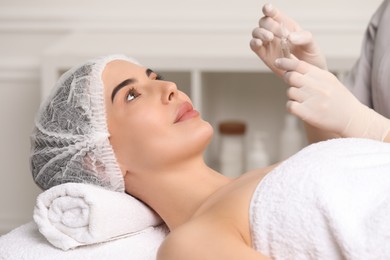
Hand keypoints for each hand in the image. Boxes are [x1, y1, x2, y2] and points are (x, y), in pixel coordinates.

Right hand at [250, 3, 326, 76]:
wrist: (308, 76)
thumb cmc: (311, 58)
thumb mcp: (312, 45)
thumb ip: (303, 37)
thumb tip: (289, 36)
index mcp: (286, 25)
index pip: (274, 14)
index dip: (269, 9)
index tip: (268, 9)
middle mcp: (275, 33)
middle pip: (263, 22)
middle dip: (269, 25)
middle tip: (279, 34)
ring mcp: (268, 45)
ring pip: (256, 32)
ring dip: (260, 33)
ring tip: (270, 38)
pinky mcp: (264, 55)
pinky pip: (254, 46)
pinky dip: (254, 43)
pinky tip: (259, 43)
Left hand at [275, 58, 389, 140]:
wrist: (351, 118)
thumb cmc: (339, 99)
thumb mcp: (330, 81)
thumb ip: (313, 73)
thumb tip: (292, 65)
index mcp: (323, 76)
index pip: (300, 65)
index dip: (286, 62)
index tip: (278, 62)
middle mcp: (317, 87)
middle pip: (291, 77)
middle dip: (288, 78)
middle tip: (293, 83)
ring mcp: (312, 100)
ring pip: (290, 92)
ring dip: (293, 95)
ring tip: (304, 99)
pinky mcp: (307, 113)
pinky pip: (290, 105)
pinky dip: (292, 107)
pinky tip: (300, 108)